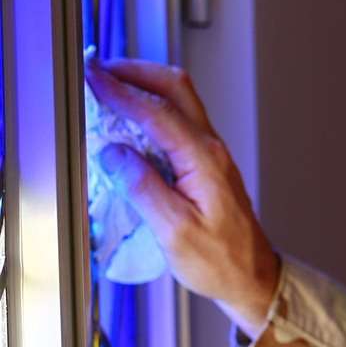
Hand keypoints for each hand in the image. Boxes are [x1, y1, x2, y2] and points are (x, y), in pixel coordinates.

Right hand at [85, 57, 278, 336]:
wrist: (251, 276)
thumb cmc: (220, 260)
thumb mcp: (174, 231)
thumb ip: (143, 188)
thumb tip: (113, 155)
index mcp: (204, 159)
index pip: (157, 112)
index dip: (122, 91)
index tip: (93, 78)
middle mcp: (210, 148)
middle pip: (174, 88)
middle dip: (135, 71)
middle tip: (99, 70)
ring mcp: (209, 153)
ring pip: (178, 100)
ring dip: (143, 86)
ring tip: (109, 86)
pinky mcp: (204, 163)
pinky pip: (177, 121)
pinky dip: (151, 109)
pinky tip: (130, 119)